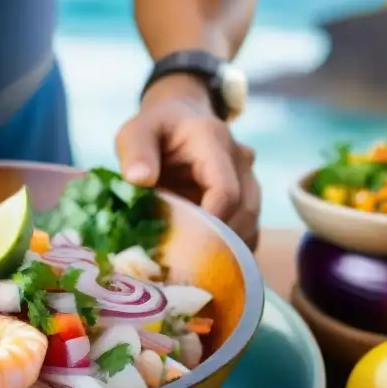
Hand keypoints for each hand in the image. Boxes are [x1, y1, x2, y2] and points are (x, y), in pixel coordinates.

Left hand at [115, 74, 260, 249]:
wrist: (180, 121)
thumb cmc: (157, 129)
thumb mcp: (136, 132)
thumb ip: (136, 152)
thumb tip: (139, 179)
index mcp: (214, 142)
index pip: (226, 190)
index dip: (210, 223)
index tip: (183, 246)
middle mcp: (240, 162)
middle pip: (244, 212)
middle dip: (216, 242)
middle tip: (183, 265)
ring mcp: (248, 182)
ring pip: (250, 225)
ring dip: (225, 249)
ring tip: (191, 266)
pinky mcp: (246, 201)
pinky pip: (248, 232)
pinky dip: (230, 252)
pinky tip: (204, 263)